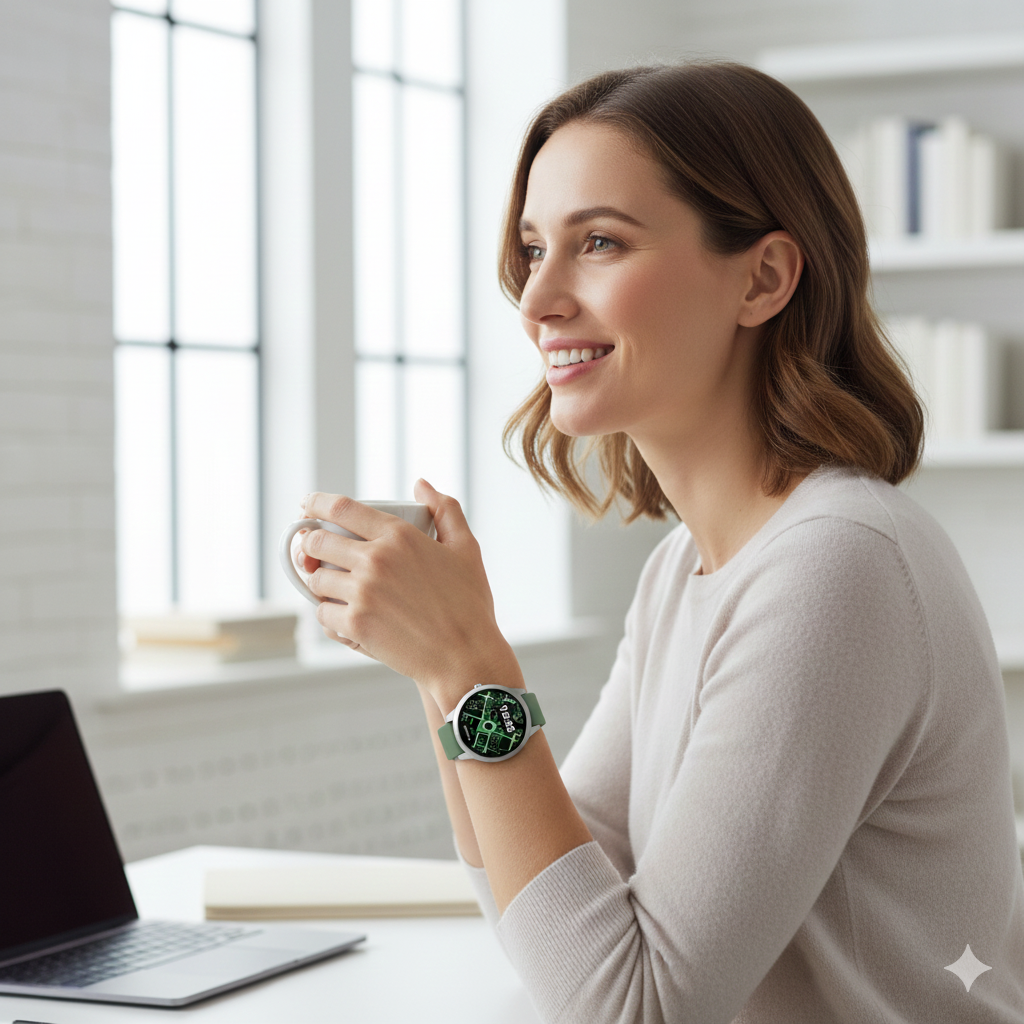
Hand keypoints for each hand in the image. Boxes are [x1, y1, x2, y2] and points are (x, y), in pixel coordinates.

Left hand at [298, 480, 520, 708]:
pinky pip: (323, 614)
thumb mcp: (466, 549)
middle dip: (310, 545)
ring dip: (320, 583)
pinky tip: (344, 617)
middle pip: (318, 541)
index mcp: (399, 536)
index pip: (343, 508)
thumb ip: (446, 510)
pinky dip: (329, 616)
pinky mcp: (356, 624)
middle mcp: (376, 559)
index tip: (306, 504)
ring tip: (333, 590)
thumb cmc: (468, 605)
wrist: (465, 657)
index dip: (316, 503)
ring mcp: (363, 592)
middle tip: (313, 552)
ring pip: (316, 579)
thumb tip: (421, 485)